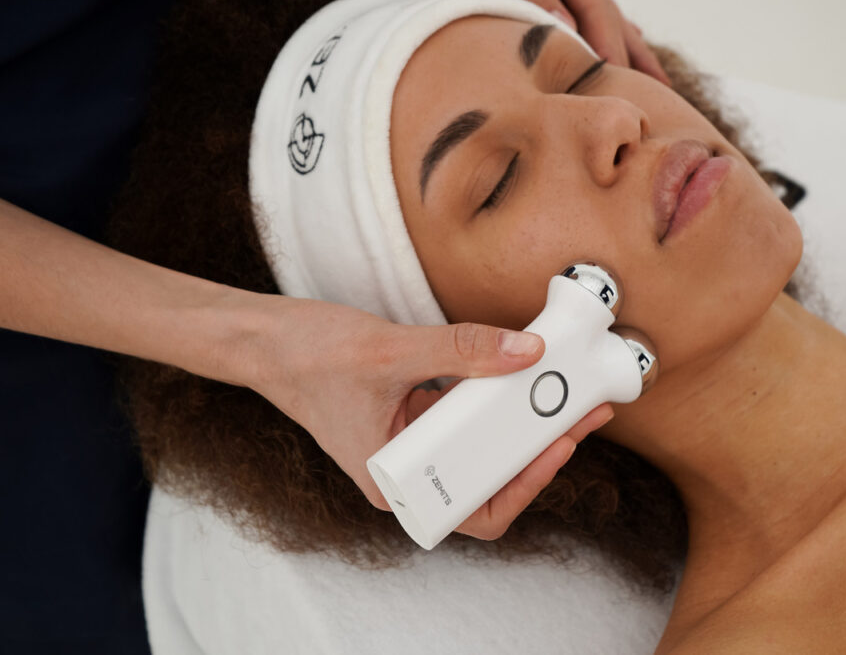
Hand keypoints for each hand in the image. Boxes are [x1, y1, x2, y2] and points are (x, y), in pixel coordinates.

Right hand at [245, 296, 613, 540]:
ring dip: (522, 421)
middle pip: (488, 477)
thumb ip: (460, 350)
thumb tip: (526, 352)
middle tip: (579, 413)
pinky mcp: (414, 414)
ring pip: (481, 445)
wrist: (263, 338)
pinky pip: (464, 413)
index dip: (523, 486)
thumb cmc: (307, 358)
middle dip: (536, 449)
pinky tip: (521, 372)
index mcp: (397, 482)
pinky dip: (493, 396)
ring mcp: (412, 443)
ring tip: (564, 393)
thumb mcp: (390, 352)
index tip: (556, 446)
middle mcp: (409, 471)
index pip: (475, 509)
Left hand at [480, 0, 671, 84]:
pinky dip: (602, 29)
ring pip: (602, 16)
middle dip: (633, 56)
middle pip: (609, 17)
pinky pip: (585, 11)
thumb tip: (566, 30)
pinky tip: (619, 37)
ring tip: (652, 76)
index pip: (598, 13)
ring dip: (626, 46)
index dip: (612, 50)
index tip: (621, 87)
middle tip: (658, 95)